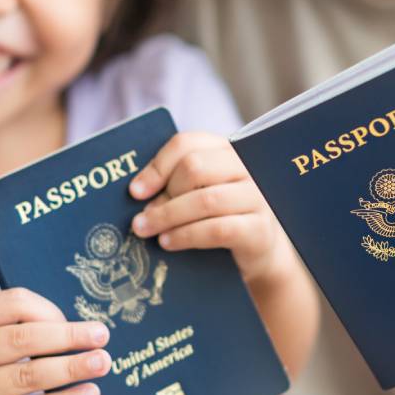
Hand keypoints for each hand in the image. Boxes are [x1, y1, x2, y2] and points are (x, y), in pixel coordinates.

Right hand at [0, 288, 110, 394]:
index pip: (12, 303)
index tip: (78, 322)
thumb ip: (14, 326)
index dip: (50, 309)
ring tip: (101, 363)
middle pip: (22, 339)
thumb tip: (76, 330)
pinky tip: (88, 394)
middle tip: (102, 336)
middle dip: (67, 337)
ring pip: (28, 377)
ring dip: (71, 369)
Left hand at [128, 132, 285, 282]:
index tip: (135, 191)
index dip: (157, 166)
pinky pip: (217, 229)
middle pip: (195, 167)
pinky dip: (186, 236)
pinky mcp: (259, 228)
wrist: (259, 250)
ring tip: (146, 231)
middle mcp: (245, 167)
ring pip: (205, 200)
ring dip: (168, 216)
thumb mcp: (199, 192)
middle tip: (141, 218)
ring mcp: (256, 197)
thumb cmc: (221, 217)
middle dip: (163, 194)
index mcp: (226, 150)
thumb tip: (139, 193)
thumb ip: (176, 184)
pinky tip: (168, 242)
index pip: (187, 143)